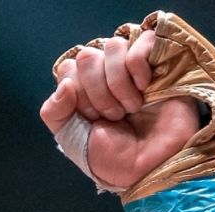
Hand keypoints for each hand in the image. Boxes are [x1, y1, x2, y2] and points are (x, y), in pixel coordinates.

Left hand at [40, 31, 197, 190]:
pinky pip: (141, 41)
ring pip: (112, 46)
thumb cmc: (115, 157)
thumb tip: (64, 84)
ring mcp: (134, 65)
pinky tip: (145, 89)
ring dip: (118, 83)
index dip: (77, 94)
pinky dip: (138, 67)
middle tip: (113, 116)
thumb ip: (54, 112)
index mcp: (85, 88)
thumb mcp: (72, 139)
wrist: (152, 167)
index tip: (93, 119)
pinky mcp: (160, 59)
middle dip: (97, 92)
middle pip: (87, 56)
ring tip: (130, 108)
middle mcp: (108, 73)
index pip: (68, 68)